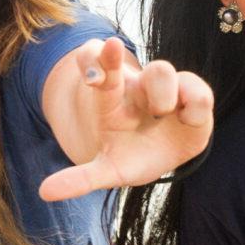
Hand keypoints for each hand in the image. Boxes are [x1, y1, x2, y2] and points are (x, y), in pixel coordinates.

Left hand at [38, 38, 213, 201]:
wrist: (161, 154)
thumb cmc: (129, 156)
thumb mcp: (106, 169)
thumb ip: (80, 179)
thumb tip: (45, 193)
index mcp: (112, 98)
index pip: (102, 69)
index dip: (99, 59)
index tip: (101, 52)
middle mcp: (139, 88)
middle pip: (122, 62)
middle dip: (130, 62)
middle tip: (114, 55)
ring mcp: (169, 89)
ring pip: (163, 71)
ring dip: (163, 93)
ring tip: (163, 112)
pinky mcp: (195, 99)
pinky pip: (199, 92)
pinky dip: (195, 105)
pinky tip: (188, 119)